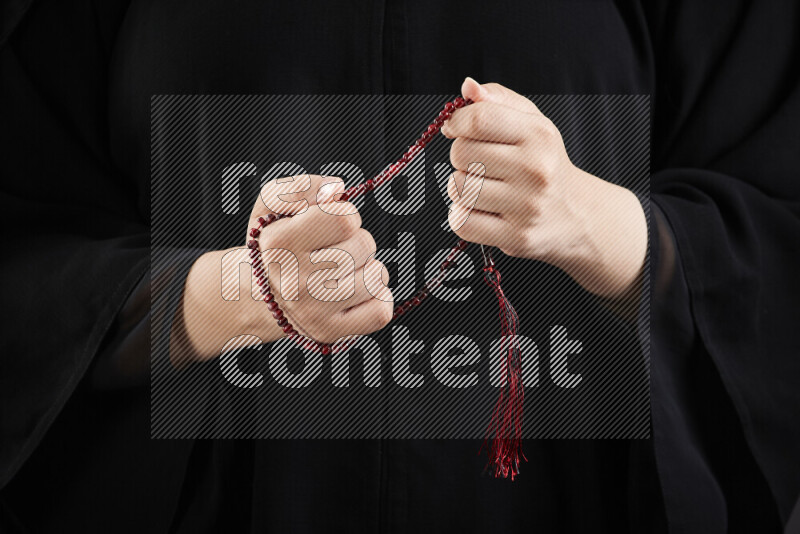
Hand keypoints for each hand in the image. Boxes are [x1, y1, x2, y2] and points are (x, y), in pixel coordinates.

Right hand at [175, 175, 392, 362]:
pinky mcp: (330, 333)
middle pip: (365, 245)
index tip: (332, 224)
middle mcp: (294, 281)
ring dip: (369, 268)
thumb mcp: (272, 207)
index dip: (345, 215)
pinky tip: (357, 293)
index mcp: (279, 244)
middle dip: (357, 241)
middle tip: (335, 250)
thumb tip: (336, 189)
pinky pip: (381, 311)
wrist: (258, 295)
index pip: (345, 219)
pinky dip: (378, 298)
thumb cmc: (276, 244)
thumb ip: (299, 188)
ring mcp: (313, 312)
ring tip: (345, 271)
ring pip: (377, 276)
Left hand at [442, 78, 646, 298]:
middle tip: (483, 164)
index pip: (478, 120)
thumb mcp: (531, 122)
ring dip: (462, 188)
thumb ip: (497, 99)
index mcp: (539, 135)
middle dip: (463, 157)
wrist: (578, 214)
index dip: (457, 123)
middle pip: (461, 154)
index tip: (456, 128)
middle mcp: (535, 170)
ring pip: (458, 189)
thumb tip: (468, 88)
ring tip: (485, 188)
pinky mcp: (516, 237)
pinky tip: (481, 211)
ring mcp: (526, 206)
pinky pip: (462, 222)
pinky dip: (462, 216)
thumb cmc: (545, 163)